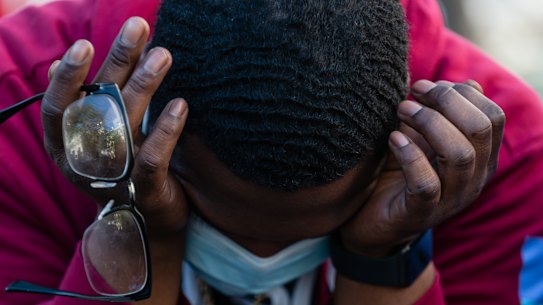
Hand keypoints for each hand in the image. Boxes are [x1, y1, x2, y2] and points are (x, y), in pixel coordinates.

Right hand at [42, 17, 188, 236]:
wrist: (148, 218)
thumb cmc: (122, 166)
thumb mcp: (99, 133)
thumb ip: (89, 100)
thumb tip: (60, 62)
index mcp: (67, 144)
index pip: (59, 107)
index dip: (69, 77)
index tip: (85, 44)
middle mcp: (84, 160)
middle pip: (97, 106)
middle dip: (118, 62)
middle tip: (138, 27)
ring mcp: (114, 177)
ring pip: (125, 125)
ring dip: (144, 84)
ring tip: (164, 54)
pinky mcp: (145, 190)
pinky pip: (153, 157)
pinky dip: (167, 129)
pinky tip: (181, 104)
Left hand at [340, 79, 504, 256]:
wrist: (372, 219)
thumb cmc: (400, 172)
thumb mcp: (425, 139)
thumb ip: (445, 115)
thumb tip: (468, 84)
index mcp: (480, 158)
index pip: (492, 117)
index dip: (461, 94)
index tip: (424, 86)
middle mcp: (473, 179)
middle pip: (479, 130)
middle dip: (446, 102)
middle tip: (412, 93)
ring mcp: (450, 200)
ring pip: (459, 156)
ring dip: (429, 123)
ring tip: (402, 110)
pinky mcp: (421, 214)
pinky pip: (426, 185)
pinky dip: (410, 156)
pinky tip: (393, 139)